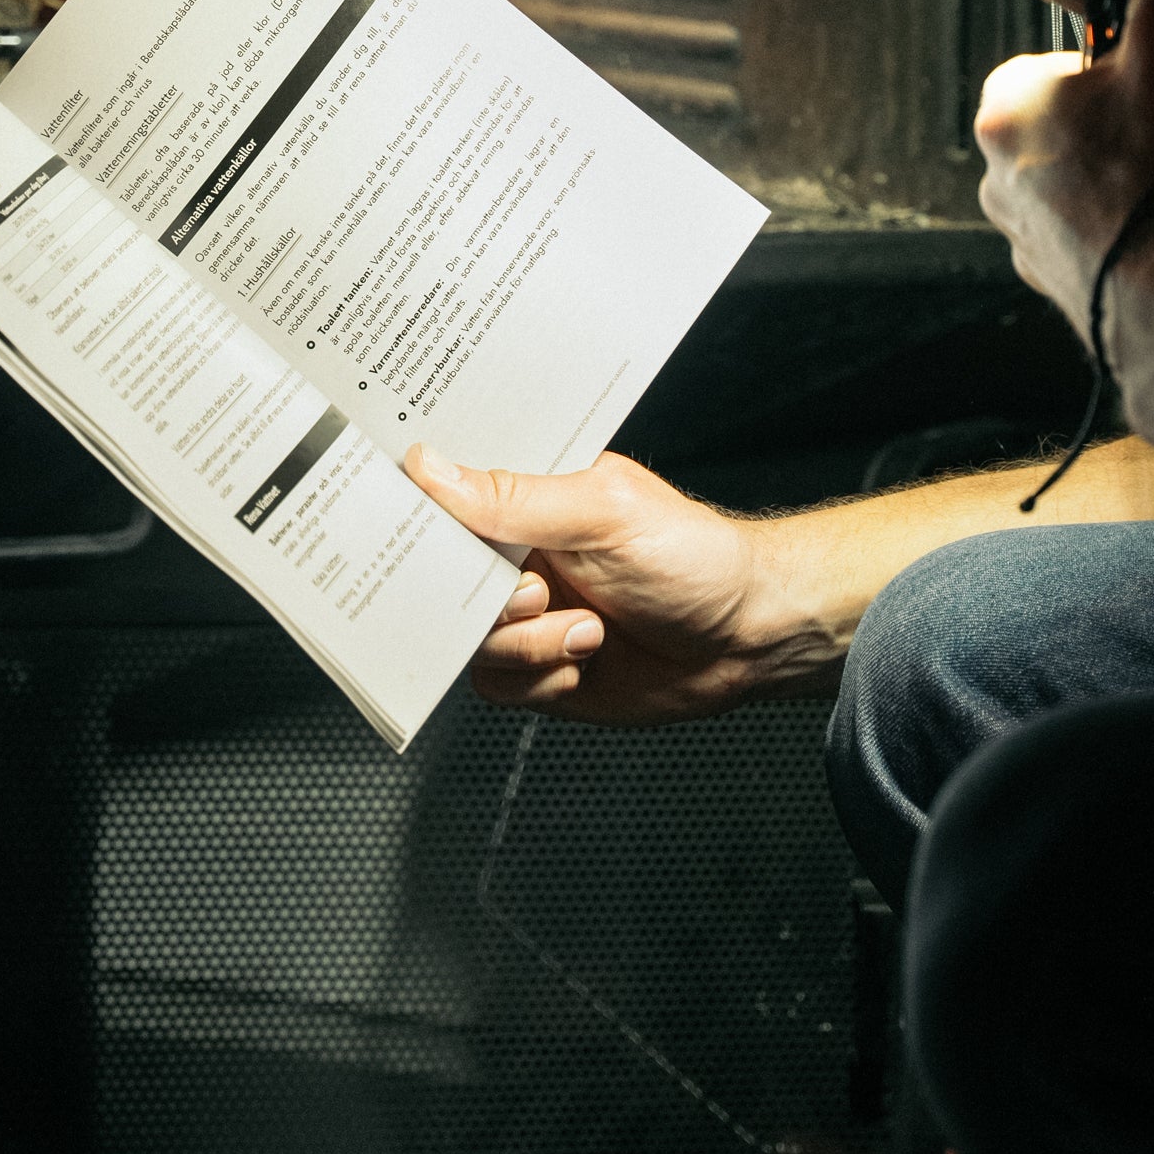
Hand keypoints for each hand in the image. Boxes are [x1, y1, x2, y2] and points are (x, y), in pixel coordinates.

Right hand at [403, 444, 815, 721]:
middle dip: (483, 595)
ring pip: (466, 637)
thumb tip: (431, 469)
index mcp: (528, 493)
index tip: (405, 523)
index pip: (444, 490)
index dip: (417, 507)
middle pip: (440, 574)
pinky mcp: (533, 667)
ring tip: (586, 629)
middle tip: (536, 591)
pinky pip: (492, 683)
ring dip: (526, 643)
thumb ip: (513, 497)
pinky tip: (585, 660)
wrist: (747, 642)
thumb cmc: (696, 558)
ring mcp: (522, 611)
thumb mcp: (604, 512)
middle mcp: (517, 550)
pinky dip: (538, 678)